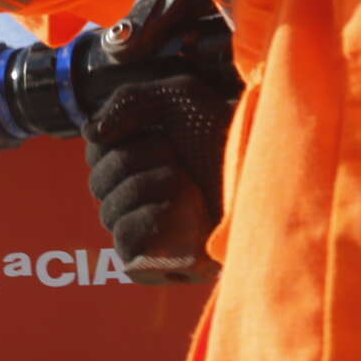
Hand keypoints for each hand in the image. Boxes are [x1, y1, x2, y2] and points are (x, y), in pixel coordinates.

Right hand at [84, 74, 236, 283]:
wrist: (268, 175)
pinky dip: (138, 225)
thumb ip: (128, 101)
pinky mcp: (162, 261)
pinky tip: (166, 209)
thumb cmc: (230, 137)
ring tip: (180, 181)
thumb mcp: (179, 98)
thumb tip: (91, 132)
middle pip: (99, 181)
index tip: (157, 131)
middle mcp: (138, 194)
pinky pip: (125, 248)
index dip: (117, 139)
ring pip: (109, 213)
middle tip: (173, 154)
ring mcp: (148, 230)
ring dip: (141, 188)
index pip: (96, 153)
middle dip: (132, 160)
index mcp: (137, 157)